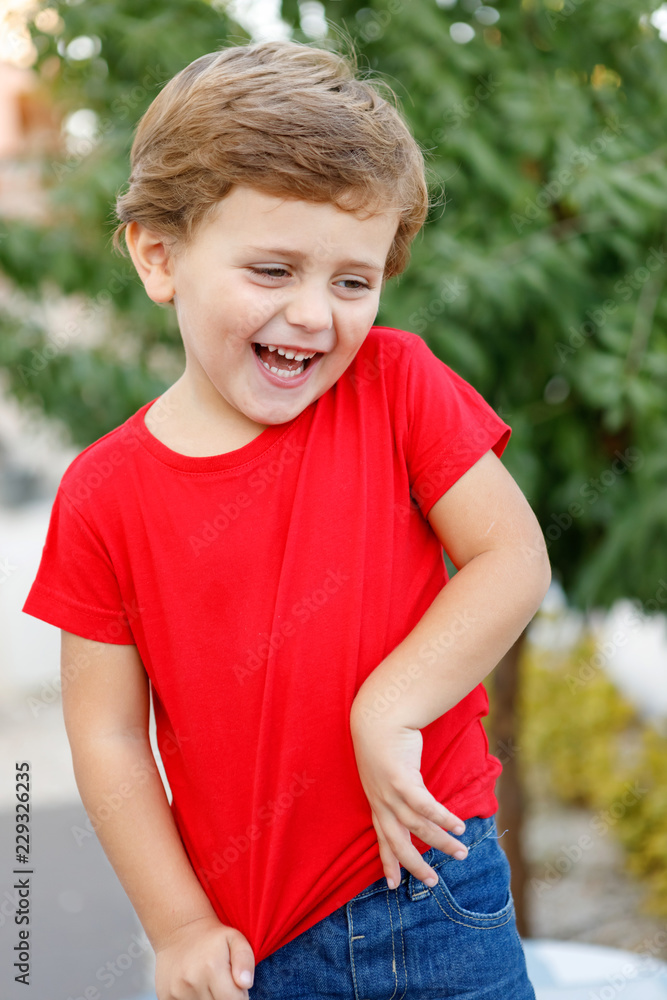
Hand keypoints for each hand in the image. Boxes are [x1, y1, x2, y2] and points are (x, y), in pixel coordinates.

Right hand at [155, 915, 255, 999]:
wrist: (178, 930)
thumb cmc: (213, 938)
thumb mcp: (235, 939)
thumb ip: (245, 960)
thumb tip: (245, 984)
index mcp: (212, 967)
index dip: (238, 996)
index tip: (235, 985)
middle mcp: (192, 981)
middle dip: (223, 998)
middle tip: (220, 982)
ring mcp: (176, 991)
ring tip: (207, 983)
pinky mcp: (165, 997)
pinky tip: (194, 988)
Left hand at [350, 711, 467, 888]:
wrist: (378, 717)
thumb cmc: (385, 741)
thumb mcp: (387, 771)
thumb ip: (399, 789)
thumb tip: (413, 802)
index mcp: (377, 802)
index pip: (382, 839)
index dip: (388, 862)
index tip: (393, 886)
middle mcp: (381, 802)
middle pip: (399, 842)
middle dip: (416, 866)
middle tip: (434, 883)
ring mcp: (389, 792)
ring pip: (418, 826)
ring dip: (441, 841)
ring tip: (462, 852)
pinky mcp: (401, 780)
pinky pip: (424, 806)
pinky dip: (442, 818)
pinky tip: (459, 826)